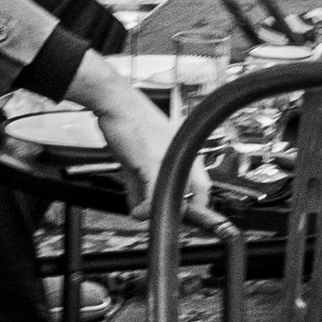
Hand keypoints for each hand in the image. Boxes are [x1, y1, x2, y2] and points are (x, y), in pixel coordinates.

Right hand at [72, 55, 208, 222]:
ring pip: (175, 201)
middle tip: (158, 216)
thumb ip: (143, 185)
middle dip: (176, 212)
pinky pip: (153, 198)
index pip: (204, 188)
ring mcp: (169, 160)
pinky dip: (144, 210)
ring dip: (157, 213)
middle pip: (195, 197)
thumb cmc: (130, 123)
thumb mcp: (142, 156)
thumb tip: (139, 209)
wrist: (117, 102)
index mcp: (185, 153)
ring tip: (143, 212)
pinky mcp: (151, 163)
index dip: (197, 209)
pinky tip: (137, 210)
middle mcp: (182, 156)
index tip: (184, 218)